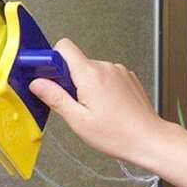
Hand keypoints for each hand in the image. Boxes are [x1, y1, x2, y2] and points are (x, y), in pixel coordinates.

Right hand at [29, 38, 165, 166]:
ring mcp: (119, 71)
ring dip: (85, 85)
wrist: (150, 139)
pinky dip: (100, 87)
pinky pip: (105, 76)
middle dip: (69, 79)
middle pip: (76, 61)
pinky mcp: (127, 77)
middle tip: (73, 104)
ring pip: (90, 70)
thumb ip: (55, 98)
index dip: (52, 60)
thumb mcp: (78, 120)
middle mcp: (106, 67)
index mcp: (91, 74)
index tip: (48, 76)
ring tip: (93, 109)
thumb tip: (37, 84)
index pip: (64, 47)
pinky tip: (106, 107)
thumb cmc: (118, 134)